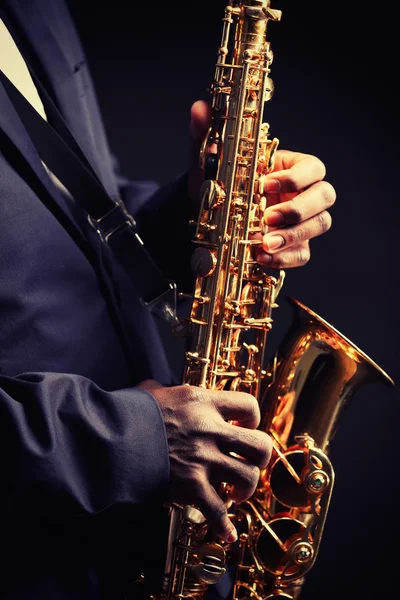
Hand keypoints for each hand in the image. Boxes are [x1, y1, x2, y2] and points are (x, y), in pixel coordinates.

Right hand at [137, 379, 271, 542]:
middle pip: (259, 444)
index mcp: (202, 403)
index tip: (245, 426)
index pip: (247, 405)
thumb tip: (157, 388)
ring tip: (236, 493)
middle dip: (259, 457)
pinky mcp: (191, 487)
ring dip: (245, 488)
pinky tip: (227, 533)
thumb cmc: (127, 415)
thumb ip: (164, 391)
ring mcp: (203, 459)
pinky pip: (218, 511)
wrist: (109, 440)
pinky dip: (224, 526)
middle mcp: (210, 430)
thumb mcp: (151, 393)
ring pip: (248, 476)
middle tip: (248, 462)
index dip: (252, 418)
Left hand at [188, 100, 335, 267]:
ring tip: (264, 243)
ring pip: (320, 225)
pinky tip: (261, 257)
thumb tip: (199, 108)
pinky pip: (302, 254)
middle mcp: (302, 194)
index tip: (267, 183)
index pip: (314, 167)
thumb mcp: (208, 163)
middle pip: (326, 196)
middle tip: (268, 217)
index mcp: (290, 168)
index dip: (297, 176)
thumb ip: (205, 136)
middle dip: (300, 208)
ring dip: (294, 235)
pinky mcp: (294, 247)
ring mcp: (301, 222)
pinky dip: (285, 257)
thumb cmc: (217, 187)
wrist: (207, 220)